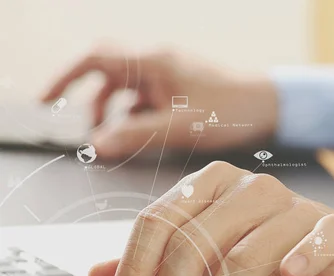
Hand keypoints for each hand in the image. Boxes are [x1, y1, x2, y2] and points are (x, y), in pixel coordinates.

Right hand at [41, 47, 277, 157]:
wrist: (270, 104)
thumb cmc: (231, 109)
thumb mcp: (179, 126)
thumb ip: (137, 135)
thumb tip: (98, 143)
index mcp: (152, 62)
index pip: (95, 58)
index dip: (66, 77)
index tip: (48, 100)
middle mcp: (157, 61)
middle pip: (107, 72)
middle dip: (91, 98)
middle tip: (83, 127)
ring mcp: (169, 72)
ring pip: (127, 86)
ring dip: (114, 109)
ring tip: (111, 136)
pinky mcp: (180, 85)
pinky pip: (146, 94)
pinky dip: (136, 112)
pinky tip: (140, 132)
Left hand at [88, 161, 333, 275]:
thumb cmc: (265, 248)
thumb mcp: (206, 252)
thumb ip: (154, 262)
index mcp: (212, 184)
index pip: (160, 220)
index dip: (134, 268)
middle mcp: (250, 188)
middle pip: (195, 238)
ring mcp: (293, 207)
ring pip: (246, 254)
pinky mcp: (331, 229)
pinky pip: (316, 240)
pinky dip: (301, 257)